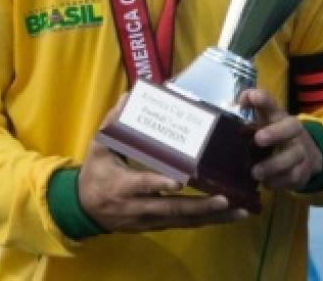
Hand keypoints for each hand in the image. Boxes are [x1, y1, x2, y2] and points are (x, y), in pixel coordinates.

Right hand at [78, 95, 248, 232]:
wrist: (83, 210)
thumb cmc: (94, 174)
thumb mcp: (99, 147)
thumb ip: (114, 123)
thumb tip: (132, 95)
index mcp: (120, 186)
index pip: (140, 185)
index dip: (158, 184)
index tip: (178, 182)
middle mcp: (136, 207)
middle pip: (171, 210)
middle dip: (200, 206)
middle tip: (226, 199)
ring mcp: (148, 220)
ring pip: (182, 221)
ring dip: (212, 218)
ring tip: (240, 211)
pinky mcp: (156, 226)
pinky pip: (183, 225)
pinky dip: (206, 221)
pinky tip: (229, 216)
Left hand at [241, 88, 322, 190]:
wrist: (306, 156)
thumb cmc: (274, 136)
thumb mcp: (263, 123)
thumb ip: (250, 113)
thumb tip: (237, 103)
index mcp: (278, 117)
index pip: (271, 104)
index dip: (262, 99)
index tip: (250, 97)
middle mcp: (292, 131)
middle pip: (290, 127)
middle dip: (275, 132)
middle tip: (258, 139)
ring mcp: (300, 151)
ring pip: (292, 155)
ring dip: (274, 164)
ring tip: (255, 172)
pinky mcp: (302, 171)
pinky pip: (293, 177)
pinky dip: (279, 181)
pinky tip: (267, 183)